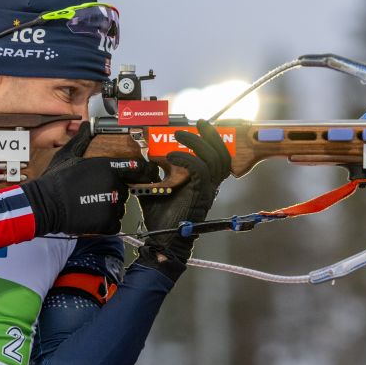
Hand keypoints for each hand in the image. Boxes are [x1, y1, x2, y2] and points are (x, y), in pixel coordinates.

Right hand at [22, 126, 140, 235]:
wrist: (46, 203)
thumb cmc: (56, 179)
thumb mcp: (68, 154)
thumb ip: (82, 140)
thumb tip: (86, 125)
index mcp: (108, 167)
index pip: (137, 168)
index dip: (147, 171)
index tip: (152, 174)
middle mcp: (114, 184)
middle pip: (124, 191)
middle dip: (113, 193)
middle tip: (94, 196)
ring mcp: (112, 203)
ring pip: (119, 208)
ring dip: (109, 209)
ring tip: (89, 206)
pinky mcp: (107, 221)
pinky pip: (115, 224)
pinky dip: (106, 224)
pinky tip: (92, 219)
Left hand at [137, 119, 230, 266]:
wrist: (164, 239)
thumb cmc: (162, 220)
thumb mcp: (154, 190)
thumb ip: (152, 175)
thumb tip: (143, 160)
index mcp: (203, 183)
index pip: (217, 158)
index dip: (212, 140)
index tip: (199, 126)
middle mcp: (209, 185)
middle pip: (222, 155)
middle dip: (212, 136)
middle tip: (198, 124)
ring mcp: (207, 189)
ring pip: (214, 159)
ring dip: (197, 143)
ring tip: (180, 135)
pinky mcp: (200, 193)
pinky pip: (200, 169)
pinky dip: (186, 158)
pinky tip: (171, 156)